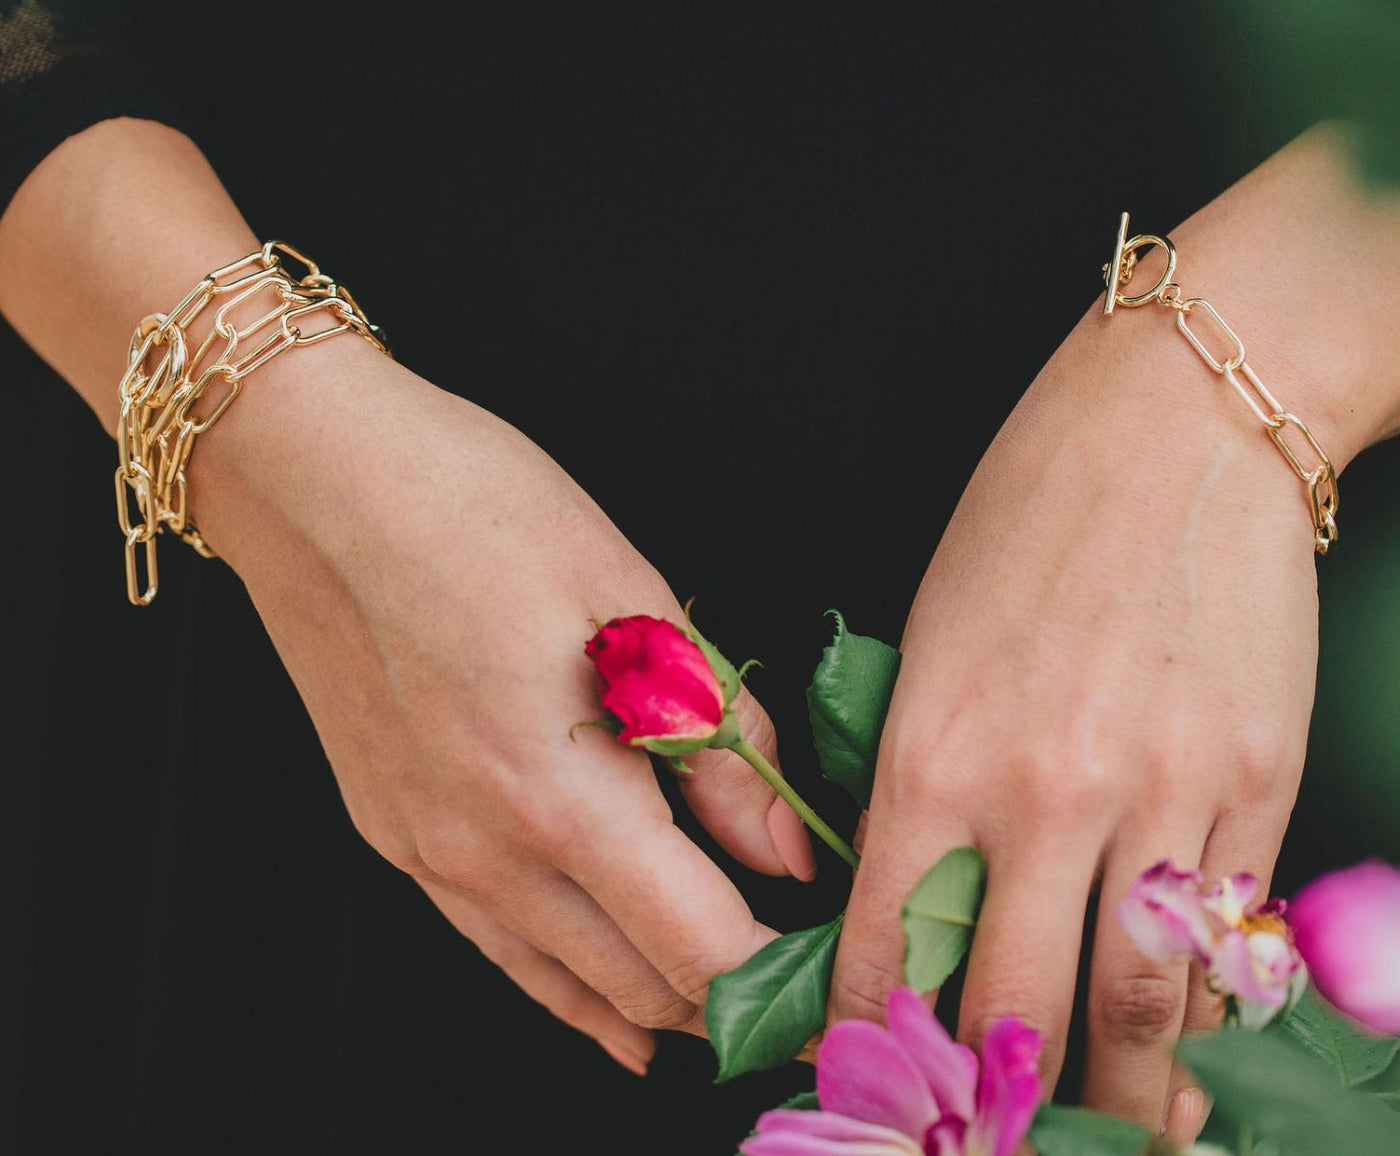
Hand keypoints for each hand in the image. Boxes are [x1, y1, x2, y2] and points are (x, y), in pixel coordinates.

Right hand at [192, 337, 815, 1072]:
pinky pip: (502, 949)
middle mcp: (485, 852)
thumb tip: (786, 852)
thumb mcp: (638, 605)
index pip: (701, 948)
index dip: (783, 979)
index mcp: (560, 792)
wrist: (318, 483)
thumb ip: (723, 748)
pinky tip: (614, 1006)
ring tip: (729, 990)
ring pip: (571, 987)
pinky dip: (575, 988)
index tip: (834, 963)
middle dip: (737, 996)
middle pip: (643, 987)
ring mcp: (429, 854)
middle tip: (801, 966)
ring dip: (660, 1000)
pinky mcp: (396, 837)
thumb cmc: (483, 514)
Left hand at [829, 122, 1399, 1138]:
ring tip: (1106, 1133)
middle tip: (984, 1142)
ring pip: (1140, 1000)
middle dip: (994, 1100)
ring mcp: (1160, 791)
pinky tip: (1189, 1040)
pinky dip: (1204, 1005)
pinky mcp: (1257, 778)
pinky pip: (1228, 934)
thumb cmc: (1030, 516)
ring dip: (1119, 1092)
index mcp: (932, 751)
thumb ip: (923, 777)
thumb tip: (920, 899)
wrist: (1181, 420)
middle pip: (1014, 1006)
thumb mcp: (931, 640)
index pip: (886, 945)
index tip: (868, 1081)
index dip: (872, 1038)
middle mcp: (1043, 792)